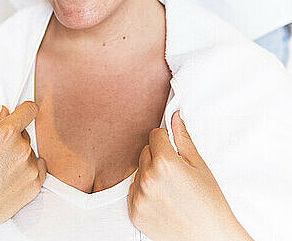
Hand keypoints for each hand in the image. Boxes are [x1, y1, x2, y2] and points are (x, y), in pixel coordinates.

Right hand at [0, 102, 46, 240]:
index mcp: (6, 134)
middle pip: (26, 134)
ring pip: (30, 153)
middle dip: (15, 140)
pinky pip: (39, 168)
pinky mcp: (36, 185)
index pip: (29, 109)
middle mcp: (22, 149)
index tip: (23, 113)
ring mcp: (30, 168)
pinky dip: (28, 171)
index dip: (24, 110)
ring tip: (1, 172)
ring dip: (21, 158)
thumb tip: (6, 112)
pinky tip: (11, 179)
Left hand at [127, 111, 251, 240]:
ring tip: (171, 189)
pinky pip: (134, 190)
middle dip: (158, 156)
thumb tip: (174, 116)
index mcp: (164, 162)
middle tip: (176, 172)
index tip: (174, 149)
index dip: (166, 140)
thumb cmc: (210, 203)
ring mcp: (139, 197)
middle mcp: (147, 178)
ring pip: (139, 170)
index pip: (155, 135)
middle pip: (145, 151)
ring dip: (150, 174)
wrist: (209, 239)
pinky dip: (144, 191)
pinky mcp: (135, 213)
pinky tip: (162, 199)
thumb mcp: (199, 165)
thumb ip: (182, 138)